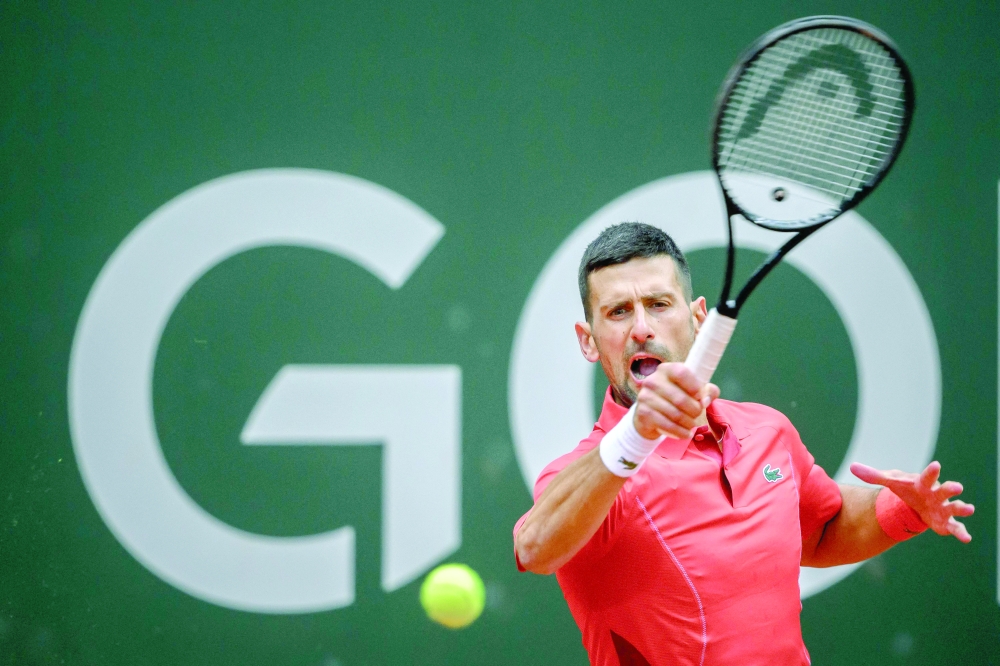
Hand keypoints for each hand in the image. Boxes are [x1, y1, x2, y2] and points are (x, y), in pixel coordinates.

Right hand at [633, 362, 718, 438]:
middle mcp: (653, 380)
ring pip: (675, 414)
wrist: (650, 415)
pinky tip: (686, 433)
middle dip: (694, 410)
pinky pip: (667, 425)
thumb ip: (707, 391)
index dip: (694, 386)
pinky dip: (680, 432)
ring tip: (692, 425)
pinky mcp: (643, 413)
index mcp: (666, 370)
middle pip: (680, 398)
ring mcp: (645, 396)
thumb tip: (705, 400)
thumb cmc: (675, 399)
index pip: (681, 373)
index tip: (701, 398)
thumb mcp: (692, 391)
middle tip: (697, 415)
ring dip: (688, 423)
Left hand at [850, 461, 973, 542]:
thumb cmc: (906, 489)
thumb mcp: (890, 482)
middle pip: (944, 490)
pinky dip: (961, 532)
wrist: (917, 502)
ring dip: (961, 508)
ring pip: (954, 507)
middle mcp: (937, 494)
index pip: (927, 476)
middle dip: (951, 489)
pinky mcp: (945, 522)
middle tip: (957, 487)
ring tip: (969, 509)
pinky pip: (955, 527)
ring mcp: (943, 508)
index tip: (936, 464)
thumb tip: (852, 466)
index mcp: (923, 484)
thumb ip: (873, 475)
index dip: (931, 471)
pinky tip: (967, 538)